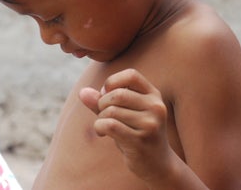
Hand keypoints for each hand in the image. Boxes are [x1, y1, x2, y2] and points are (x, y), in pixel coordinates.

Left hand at [78, 69, 171, 183]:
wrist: (157, 165)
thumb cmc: (136, 134)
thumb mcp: (123, 113)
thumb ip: (103, 101)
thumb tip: (83, 92)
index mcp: (154, 95)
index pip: (131, 75)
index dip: (112, 82)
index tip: (106, 95)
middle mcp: (156, 107)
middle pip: (117, 94)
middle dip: (102, 103)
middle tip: (102, 115)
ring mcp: (150, 124)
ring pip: (111, 111)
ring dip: (100, 119)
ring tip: (104, 127)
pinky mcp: (140, 140)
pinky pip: (109, 125)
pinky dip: (99, 127)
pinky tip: (102, 134)